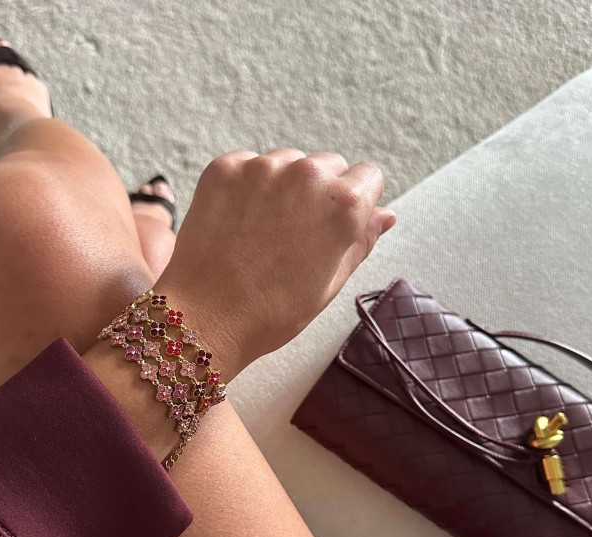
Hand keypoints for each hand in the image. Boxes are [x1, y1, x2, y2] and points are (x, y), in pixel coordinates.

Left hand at [151, 148, 395, 381]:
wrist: (206, 318)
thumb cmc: (273, 312)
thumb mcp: (329, 283)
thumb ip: (361, 241)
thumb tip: (385, 214)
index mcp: (343, 205)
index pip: (368, 177)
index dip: (356, 203)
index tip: (336, 224)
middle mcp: (307, 174)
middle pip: (328, 165)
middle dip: (320, 192)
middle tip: (296, 234)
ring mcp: (262, 167)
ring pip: (287, 162)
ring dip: (282, 186)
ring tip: (262, 232)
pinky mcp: (225, 168)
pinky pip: (248, 165)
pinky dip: (247, 187)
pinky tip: (238, 224)